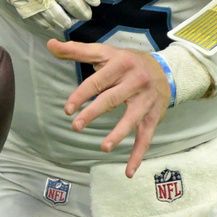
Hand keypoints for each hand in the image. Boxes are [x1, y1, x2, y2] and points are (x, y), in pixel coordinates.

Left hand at [47, 39, 169, 177]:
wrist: (165, 69)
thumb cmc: (126, 62)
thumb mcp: (104, 53)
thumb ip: (76, 50)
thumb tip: (50, 44)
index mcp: (121, 64)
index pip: (99, 80)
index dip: (82, 94)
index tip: (67, 109)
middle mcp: (136, 81)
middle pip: (113, 98)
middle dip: (93, 113)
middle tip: (75, 126)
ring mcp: (146, 100)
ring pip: (132, 118)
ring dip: (118, 134)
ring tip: (104, 148)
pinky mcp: (153, 116)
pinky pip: (146, 137)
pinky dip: (138, 155)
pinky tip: (129, 171)